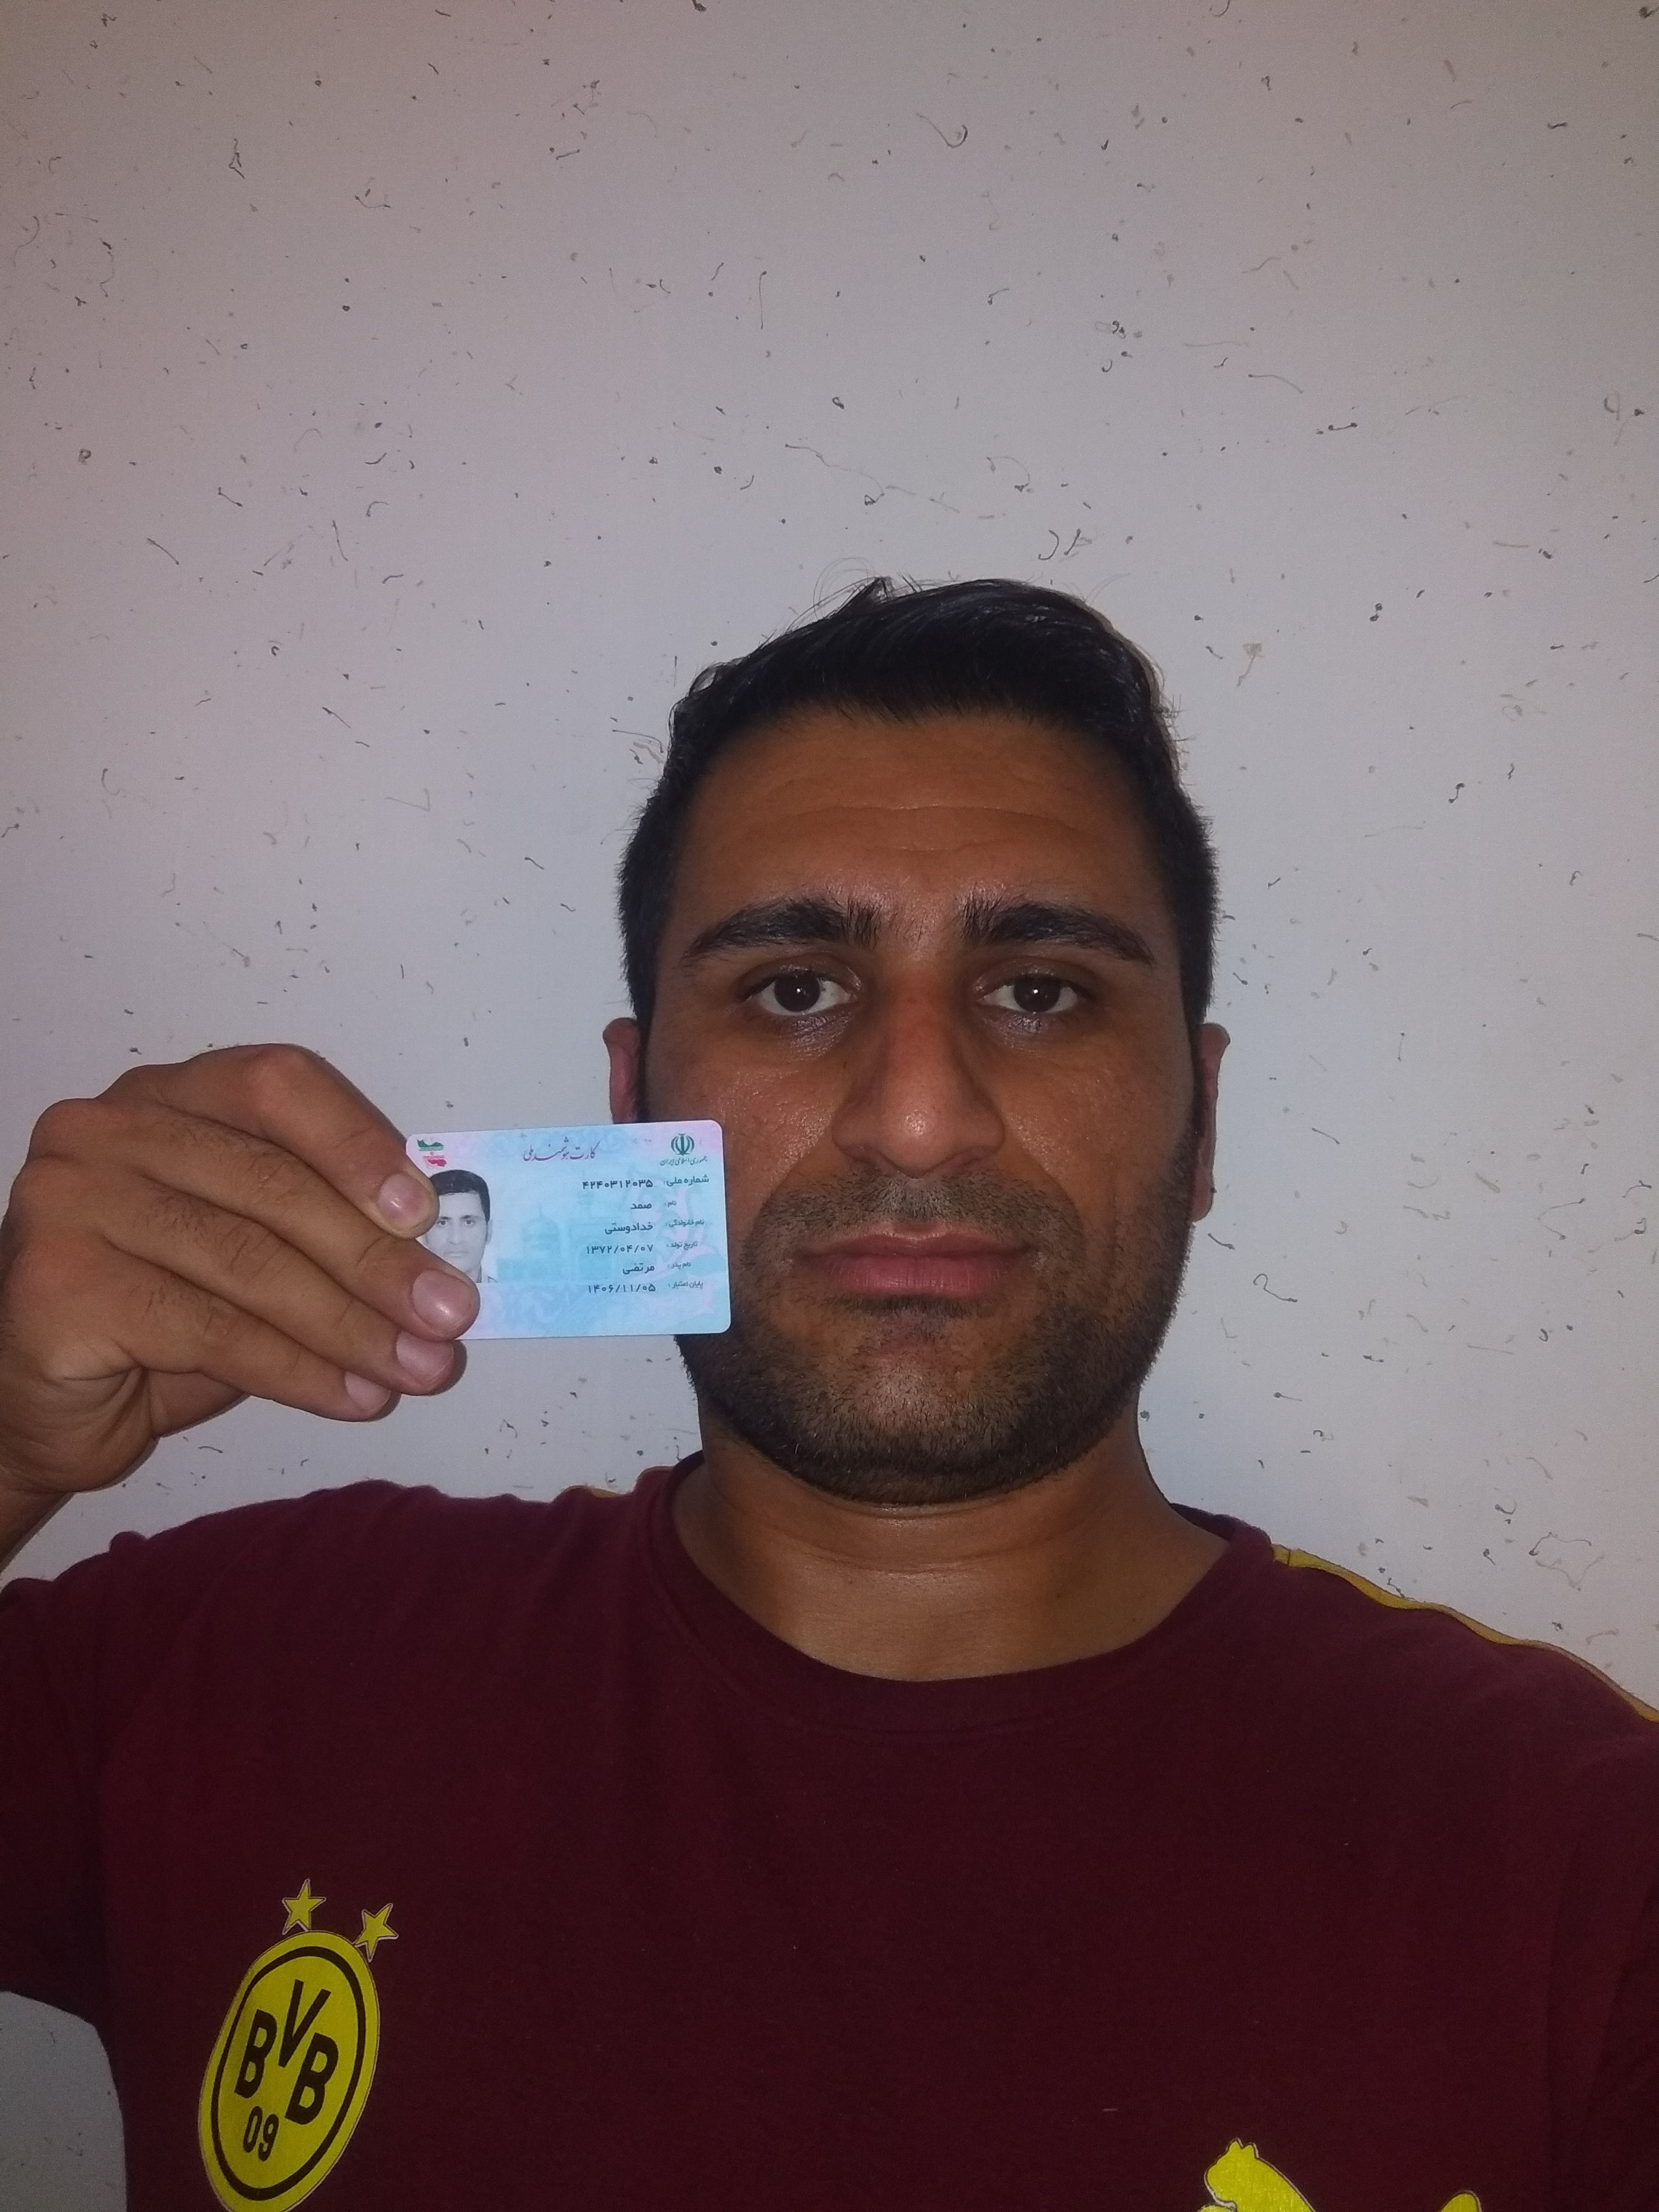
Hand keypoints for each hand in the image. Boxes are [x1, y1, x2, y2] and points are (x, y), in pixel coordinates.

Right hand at [0, 1045, 476, 1549]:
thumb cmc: (158, 1318)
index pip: (277, 1086)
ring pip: (249, 1263)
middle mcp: (109, 1129)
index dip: (356, 1145)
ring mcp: (72, 1200)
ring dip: (351, 1325)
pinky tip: (351, 1396)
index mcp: (169, 1096)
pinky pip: (212, 1330)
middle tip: (450, 1316)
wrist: (37, 1403)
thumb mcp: (250, 1252)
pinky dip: (298, 1370)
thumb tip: (436, 1268)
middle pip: (272, 1183)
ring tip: (418, 1369)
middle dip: (376, 1260)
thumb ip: (320, 1234)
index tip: (424, 1213)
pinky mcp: (61, 1285)